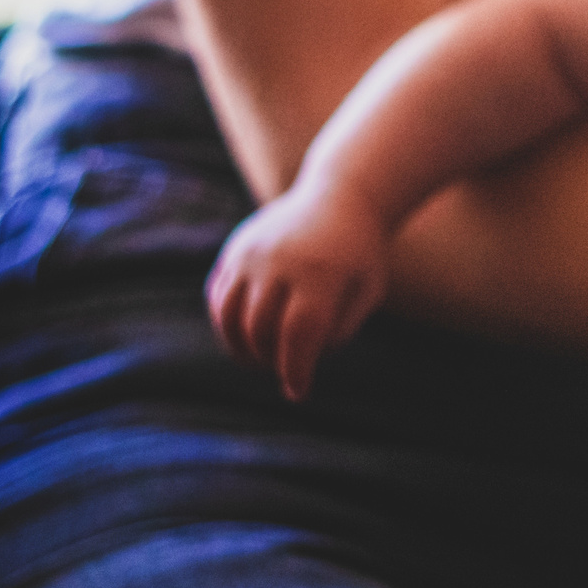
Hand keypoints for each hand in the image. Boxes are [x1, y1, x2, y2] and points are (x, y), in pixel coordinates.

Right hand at [207, 180, 391, 400]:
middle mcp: (280, 260)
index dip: (295, 370)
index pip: (298, 335)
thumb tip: (301, 363)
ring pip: (230, 317)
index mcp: (320, 273)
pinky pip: (219, 297)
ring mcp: (252, 252)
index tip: (298, 392)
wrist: (341, 195)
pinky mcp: (236, 248)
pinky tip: (246, 333)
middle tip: (283, 370)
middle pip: (260, 330)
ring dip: (240, 348)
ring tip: (259, 359)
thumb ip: (340, 330)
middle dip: (269, 361)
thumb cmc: (360, 253)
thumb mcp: (367, 291)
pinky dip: (227, 323)